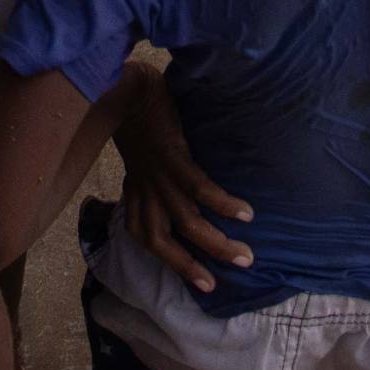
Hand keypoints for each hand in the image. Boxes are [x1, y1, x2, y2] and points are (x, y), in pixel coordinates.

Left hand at [114, 66, 254, 292]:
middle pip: (163, 243)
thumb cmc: (136, 121)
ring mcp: (158, 177)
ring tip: (245, 256)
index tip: (196, 277)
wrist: (124, 87)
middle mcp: (145, 193)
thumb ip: (152, 178)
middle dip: (190, 266)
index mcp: (135, 194)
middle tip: (218, 282)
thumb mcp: (138, 157)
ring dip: (216, 244)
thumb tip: (179, 191)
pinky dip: (221, 204)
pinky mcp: (173, 157)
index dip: (169, 260)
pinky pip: (199, 189)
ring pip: (187, 223)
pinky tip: (244, 213)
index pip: (145, 237)